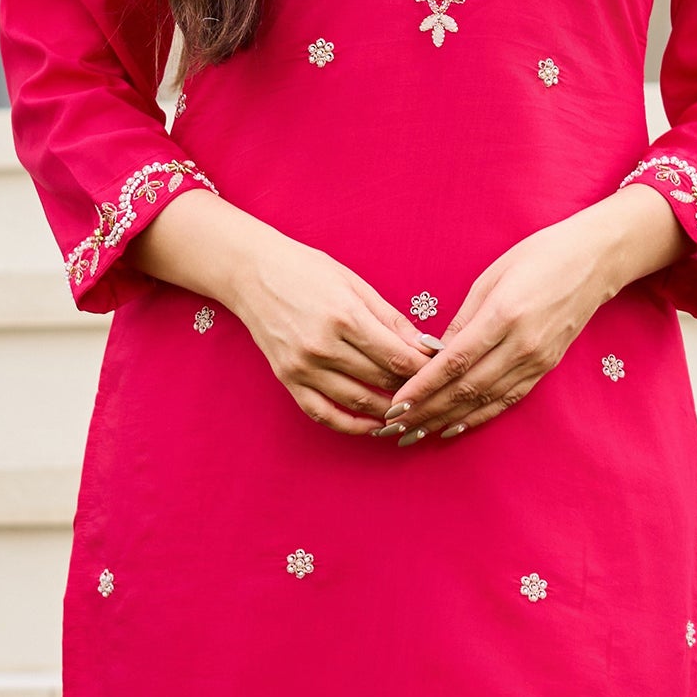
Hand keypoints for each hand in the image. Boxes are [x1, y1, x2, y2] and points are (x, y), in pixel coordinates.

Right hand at [132, 189, 435, 435]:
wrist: (251, 272)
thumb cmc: (306, 270)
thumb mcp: (354, 283)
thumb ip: (390, 318)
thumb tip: (426, 346)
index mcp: (344, 316)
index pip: (397, 356)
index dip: (425, 369)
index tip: (445, 372)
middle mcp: (323, 345)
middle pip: (381, 381)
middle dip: (412, 389)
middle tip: (434, 393)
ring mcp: (303, 366)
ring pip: (358, 402)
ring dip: (389, 411)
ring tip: (412, 411)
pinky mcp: (288, 379)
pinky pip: (324, 414)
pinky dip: (352, 425)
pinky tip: (373, 426)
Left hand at [383, 184, 684, 438]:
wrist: (595, 260)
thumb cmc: (539, 256)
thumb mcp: (492, 277)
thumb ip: (463, 319)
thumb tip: (434, 354)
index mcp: (504, 315)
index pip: (454, 362)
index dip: (423, 387)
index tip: (396, 404)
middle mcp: (522, 344)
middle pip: (466, 388)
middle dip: (427, 411)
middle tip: (395, 427)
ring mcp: (537, 360)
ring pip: (485, 400)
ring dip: (447, 419)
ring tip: (416, 433)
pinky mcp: (546, 367)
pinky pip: (508, 399)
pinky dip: (479, 416)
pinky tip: (454, 426)